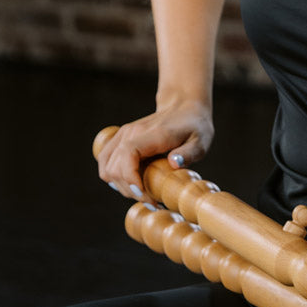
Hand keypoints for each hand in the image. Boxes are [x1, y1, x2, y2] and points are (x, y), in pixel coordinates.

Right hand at [96, 100, 213, 200]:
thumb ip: (189, 153)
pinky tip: (133, 183)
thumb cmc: (194, 127)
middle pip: (115, 166)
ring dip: (121, 186)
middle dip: (129, 189)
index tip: (143, 194)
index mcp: (153, 134)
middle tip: (151, 199)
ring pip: (106, 167)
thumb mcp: (201, 141)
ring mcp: (123, 135)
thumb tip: (174, 163)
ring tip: (142, 192)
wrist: (184, 107)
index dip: (130, 177)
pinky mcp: (119, 139)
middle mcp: (132, 132)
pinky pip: (105, 162)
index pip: (128, 153)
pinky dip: (114, 177)